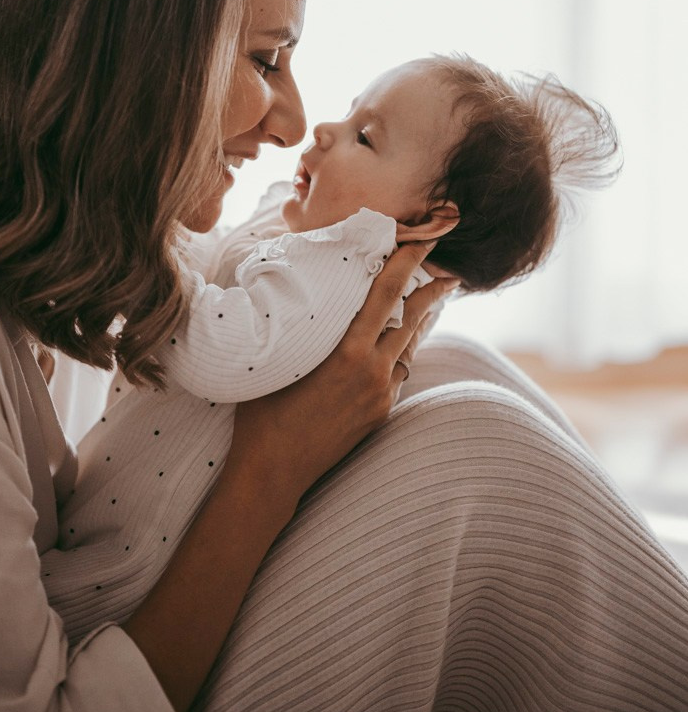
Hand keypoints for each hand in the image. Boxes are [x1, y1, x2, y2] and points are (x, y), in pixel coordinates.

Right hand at [222, 243, 459, 513]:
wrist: (275, 469)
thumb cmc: (264, 410)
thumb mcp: (282, 357)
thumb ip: (302, 326)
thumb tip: (299, 293)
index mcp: (349, 352)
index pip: (385, 295)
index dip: (407, 265)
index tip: (423, 242)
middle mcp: (373, 371)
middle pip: (411, 320)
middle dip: (431, 292)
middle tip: (447, 271)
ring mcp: (381, 394)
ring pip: (407, 348)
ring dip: (416, 324)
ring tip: (428, 302)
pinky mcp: (381, 413)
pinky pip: (397, 373)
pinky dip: (398, 354)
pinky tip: (394, 346)